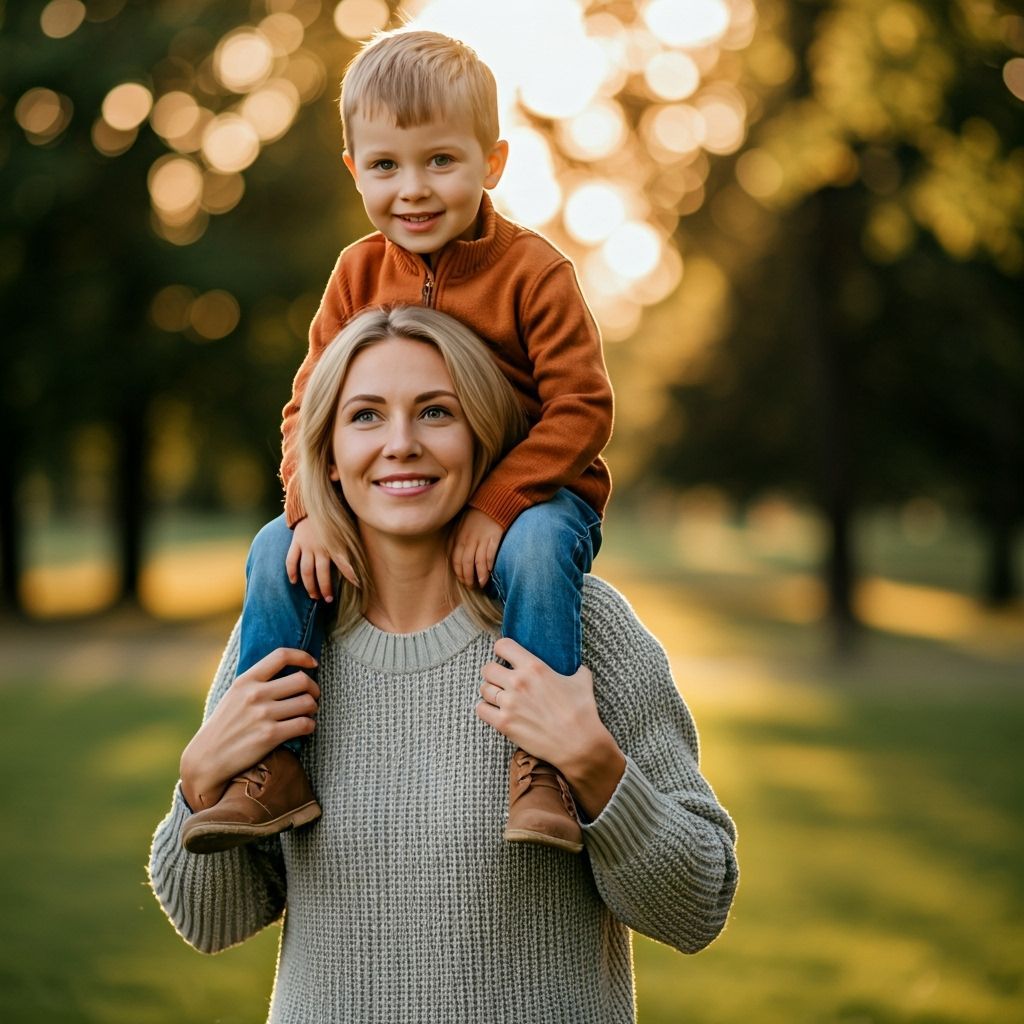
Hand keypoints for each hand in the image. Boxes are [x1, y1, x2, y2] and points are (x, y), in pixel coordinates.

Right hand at [179, 648, 320, 809]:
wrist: (207, 758)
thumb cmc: (224, 725)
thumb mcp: (234, 695)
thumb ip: (257, 681)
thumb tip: (288, 670)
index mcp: (246, 680)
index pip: (281, 656)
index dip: (303, 656)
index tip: (313, 663)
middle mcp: (255, 694)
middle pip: (302, 680)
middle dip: (314, 688)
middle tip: (312, 696)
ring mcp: (263, 715)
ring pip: (307, 703)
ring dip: (313, 708)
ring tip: (307, 713)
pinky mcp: (270, 736)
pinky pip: (305, 725)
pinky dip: (310, 726)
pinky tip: (304, 728)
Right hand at [286, 516, 358, 600]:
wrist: (314, 505)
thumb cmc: (334, 522)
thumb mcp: (345, 532)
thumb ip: (350, 547)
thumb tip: (363, 562)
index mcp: (334, 544)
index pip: (344, 563)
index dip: (350, 574)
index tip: (358, 585)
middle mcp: (320, 547)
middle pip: (320, 573)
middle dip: (324, 588)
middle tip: (328, 599)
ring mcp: (306, 545)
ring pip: (306, 570)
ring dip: (310, 585)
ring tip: (314, 596)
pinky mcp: (296, 542)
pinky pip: (291, 559)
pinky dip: (291, 572)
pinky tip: (294, 582)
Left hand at [452, 508, 503, 587]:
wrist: (492, 502)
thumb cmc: (475, 515)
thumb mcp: (460, 526)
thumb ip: (455, 540)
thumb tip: (453, 557)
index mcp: (458, 538)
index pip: (455, 561)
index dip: (459, 574)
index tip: (463, 581)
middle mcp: (468, 540)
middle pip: (465, 565)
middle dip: (467, 579)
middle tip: (471, 586)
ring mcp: (481, 540)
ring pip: (477, 564)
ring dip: (478, 577)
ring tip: (481, 585)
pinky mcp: (493, 539)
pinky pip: (489, 557)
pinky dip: (488, 568)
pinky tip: (489, 575)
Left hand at [475, 638, 624, 818]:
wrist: (579, 743)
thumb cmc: (582, 711)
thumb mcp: (582, 680)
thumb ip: (575, 669)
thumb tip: (577, 667)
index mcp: (534, 667)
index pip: (503, 646)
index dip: (502, 650)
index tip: (505, 657)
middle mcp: (518, 682)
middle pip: (488, 668)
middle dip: (493, 673)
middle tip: (502, 680)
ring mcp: (509, 703)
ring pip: (484, 689)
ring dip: (491, 692)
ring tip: (500, 697)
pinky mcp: (504, 724)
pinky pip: (481, 709)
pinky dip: (486, 709)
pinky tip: (496, 711)